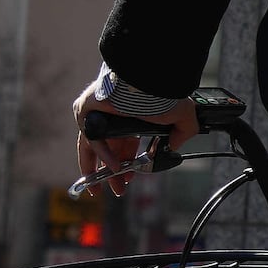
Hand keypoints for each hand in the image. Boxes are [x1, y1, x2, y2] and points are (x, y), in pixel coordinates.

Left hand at [74, 88, 197, 190]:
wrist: (148, 79)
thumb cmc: (162, 92)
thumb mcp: (180, 116)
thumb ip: (181, 132)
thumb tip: (174, 146)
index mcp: (129, 114)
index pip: (123, 142)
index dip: (127, 161)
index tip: (131, 176)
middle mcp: (111, 114)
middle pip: (105, 149)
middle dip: (111, 173)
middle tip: (118, 189)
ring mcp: (96, 113)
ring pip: (92, 148)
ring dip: (101, 170)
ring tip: (111, 186)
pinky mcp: (85, 111)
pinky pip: (92, 138)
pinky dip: (102, 154)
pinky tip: (115, 167)